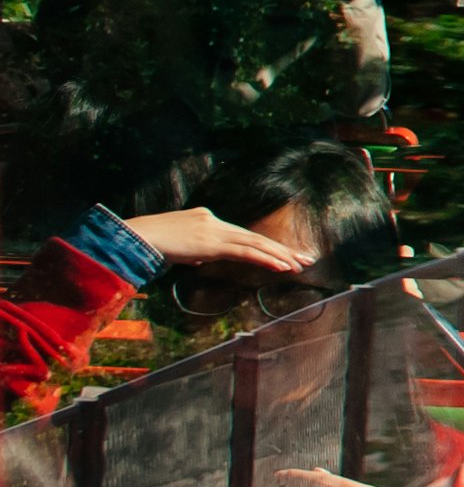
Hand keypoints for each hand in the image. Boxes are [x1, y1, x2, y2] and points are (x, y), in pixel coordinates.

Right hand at [122, 208, 312, 273]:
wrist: (134, 237)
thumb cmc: (150, 244)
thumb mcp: (178, 248)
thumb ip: (193, 251)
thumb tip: (201, 260)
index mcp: (208, 221)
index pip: (244, 235)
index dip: (266, 246)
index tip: (285, 254)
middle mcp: (215, 222)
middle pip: (256, 237)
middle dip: (283, 249)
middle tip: (306, 258)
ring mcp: (215, 230)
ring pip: (256, 243)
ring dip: (279, 255)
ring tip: (299, 265)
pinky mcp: (212, 242)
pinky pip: (245, 251)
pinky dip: (265, 258)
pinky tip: (281, 266)